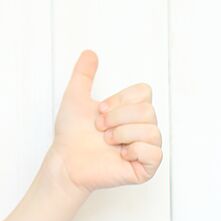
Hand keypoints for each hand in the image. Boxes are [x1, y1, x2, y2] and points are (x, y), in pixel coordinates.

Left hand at [47, 50, 162, 195]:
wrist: (65, 159)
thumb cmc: (71, 133)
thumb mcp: (75, 97)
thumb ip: (83, 74)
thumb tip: (89, 52)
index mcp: (130, 111)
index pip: (144, 92)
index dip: (119, 100)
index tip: (99, 110)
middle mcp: (141, 128)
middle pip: (148, 110)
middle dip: (117, 117)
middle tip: (100, 128)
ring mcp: (145, 148)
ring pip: (152, 130)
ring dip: (122, 133)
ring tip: (106, 141)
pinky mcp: (145, 168)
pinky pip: (155, 153)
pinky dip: (134, 150)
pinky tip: (120, 154)